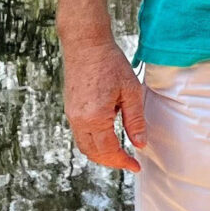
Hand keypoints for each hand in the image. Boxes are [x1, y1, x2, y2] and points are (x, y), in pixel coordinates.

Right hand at [62, 39, 147, 171]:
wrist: (86, 44)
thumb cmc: (110, 63)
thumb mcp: (131, 92)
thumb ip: (135, 120)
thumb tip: (140, 144)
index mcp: (95, 117)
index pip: (109, 151)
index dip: (123, 162)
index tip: (135, 166)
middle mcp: (79, 119)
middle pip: (93, 153)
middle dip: (111, 162)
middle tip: (129, 162)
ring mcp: (71, 115)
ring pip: (84, 146)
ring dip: (100, 154)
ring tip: (119, 154)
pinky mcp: (70, 109)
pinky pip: (80, 134)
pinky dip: (93, 143)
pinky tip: (107, 139)